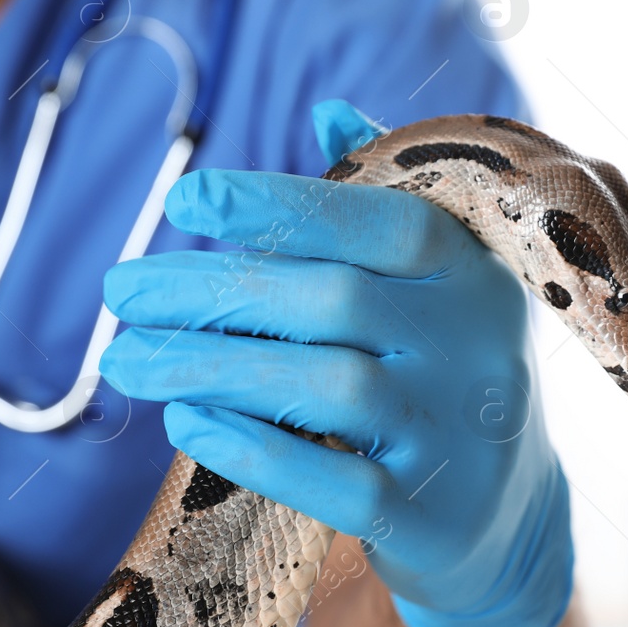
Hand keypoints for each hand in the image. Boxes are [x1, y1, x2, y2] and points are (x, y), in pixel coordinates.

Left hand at [99, 100, 573, 626]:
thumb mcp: (438, 283)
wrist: (508, 515)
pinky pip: (337, 484)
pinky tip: (183, 421)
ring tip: (123, 359)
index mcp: (472, 272)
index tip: (185, 200)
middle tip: (119, 291)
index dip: (283, 205)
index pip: (383, 222)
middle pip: (334, 301)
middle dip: (213, 292)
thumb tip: (326, 109)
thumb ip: (381, 200)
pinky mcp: (429, 517)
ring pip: (329, 388)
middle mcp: (474, 346)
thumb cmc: (443, 369)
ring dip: (212, 367)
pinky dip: (256, 450)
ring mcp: (455, 435)